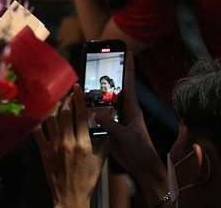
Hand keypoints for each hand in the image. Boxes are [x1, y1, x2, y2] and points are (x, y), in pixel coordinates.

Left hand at [35, 84, 108, 207]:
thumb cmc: (87, 181)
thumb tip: (111, 131)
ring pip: (51, 120)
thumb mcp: (100, 162)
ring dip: (54, 108)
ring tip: (58, 103)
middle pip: (65, 114)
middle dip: (67, 101)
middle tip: (69, 95)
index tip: (77, 88)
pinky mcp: (44, 152)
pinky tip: (44, 119)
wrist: (71, 197)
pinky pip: (39, 133)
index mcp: (83, 144)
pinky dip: (40, 124)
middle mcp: (67, 142)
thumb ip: (105, 145)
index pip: (81, 116)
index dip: (79, 99)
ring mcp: (54, 146)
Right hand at [92, 52, 167, 204]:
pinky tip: (77, 109)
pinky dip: (88, 114)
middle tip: (92, 65)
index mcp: (132, 109)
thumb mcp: (128, 136)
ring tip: (80, 87)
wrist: (142, 168)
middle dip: (103, 78)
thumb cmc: (141, 150)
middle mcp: (123, 111)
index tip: (127, 52)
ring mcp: (115, 120)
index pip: (130, 84)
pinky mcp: (108, 129)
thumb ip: (113, 125)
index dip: (128, 68)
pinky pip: (96, 118)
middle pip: (112, 90)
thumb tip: (95, 114)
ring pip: (102, 104)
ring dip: (93, 97)